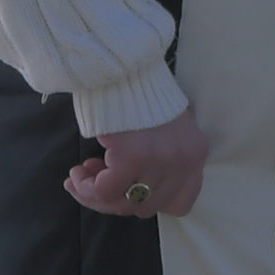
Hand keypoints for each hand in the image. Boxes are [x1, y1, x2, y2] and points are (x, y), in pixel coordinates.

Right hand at [67, 107, 208, 218]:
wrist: (127, 67)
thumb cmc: (140, 98)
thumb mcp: (165, 132)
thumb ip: (159, 164)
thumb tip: (129, 194)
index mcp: (197, 154)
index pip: (181, 204)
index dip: (149, 202)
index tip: (126, 191)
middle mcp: (186, 161)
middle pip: (146, 207)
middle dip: (114, 201)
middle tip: (91, 184)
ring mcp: (162, 161)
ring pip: (123, 203)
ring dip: (95, 195)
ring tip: (80, 177)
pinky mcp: (134, 157)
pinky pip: (105, 190)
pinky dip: (86, 187)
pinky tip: (77, 173)